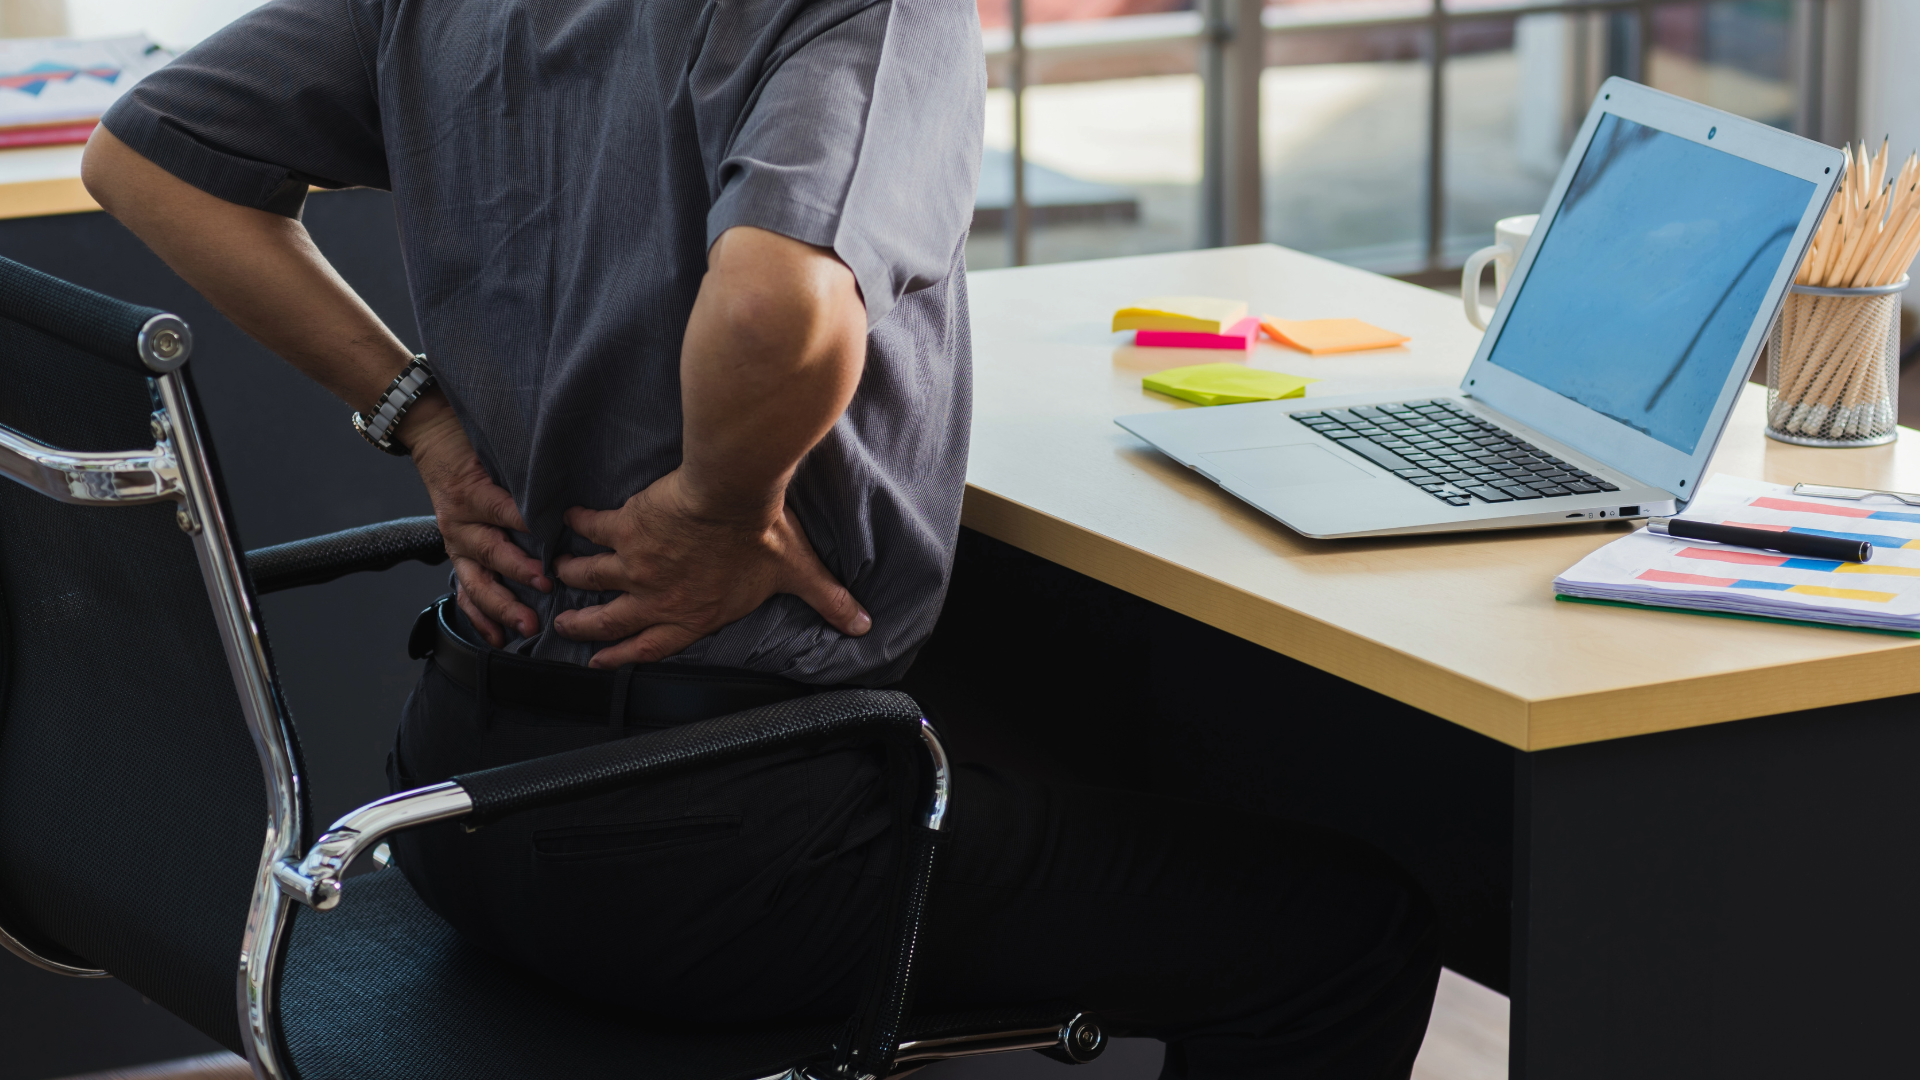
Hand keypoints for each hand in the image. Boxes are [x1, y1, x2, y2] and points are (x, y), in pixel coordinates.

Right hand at [401, 392, 550, 646]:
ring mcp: (457, 541)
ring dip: (502, 606)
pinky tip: (497, 638)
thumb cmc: (471, 440)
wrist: (431, 435)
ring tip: (526, 625)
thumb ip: (525, 467)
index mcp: (473, 492)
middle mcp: (461, 521)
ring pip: (477, 581)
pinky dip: (480, 617)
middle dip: (519, 572)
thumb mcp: (496, 446)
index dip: (526, 524)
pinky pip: (466, 591)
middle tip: (545, 585)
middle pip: (490, 551)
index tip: (552, 536)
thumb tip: (567, 481)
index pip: (503, 510)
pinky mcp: (457, 555)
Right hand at [551, 469, 870, 668]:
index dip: (624, 657)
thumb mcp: (798, 573)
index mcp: (694, 613)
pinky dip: (576, 524)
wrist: (733, 493)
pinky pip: (592, 528)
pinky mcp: (625, 527)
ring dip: (573, 577)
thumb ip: (827, 600)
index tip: (601, 660)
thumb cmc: (764, 534)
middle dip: (585, 627)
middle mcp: (658, 595)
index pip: (652, 646)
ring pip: (593, 577)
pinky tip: (564, 520)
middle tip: (563, 627)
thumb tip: (864, 624)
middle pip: (612, 620)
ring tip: (556, 576)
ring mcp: (637, 563)